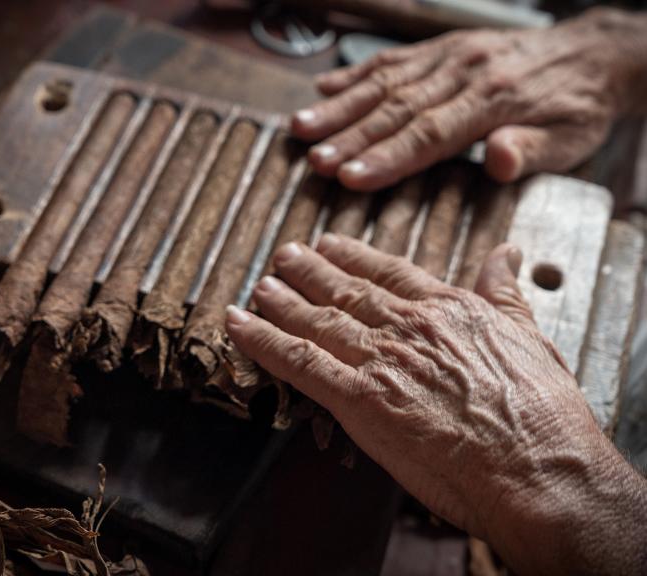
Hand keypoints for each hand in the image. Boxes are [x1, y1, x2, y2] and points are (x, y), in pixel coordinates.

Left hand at [225, 234, 646, 574]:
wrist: (539, 468)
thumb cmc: (541, 413)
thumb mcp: (529, 334)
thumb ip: (504, 292)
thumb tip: (507, 254)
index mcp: (446, 309)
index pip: (388, 272)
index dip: (352, 256)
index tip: (328, 244)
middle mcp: (407, 326)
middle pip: (345, 290)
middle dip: (309, 271)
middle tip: (283, 254)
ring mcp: (381, 360)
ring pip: (317, 320)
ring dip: (281, 301)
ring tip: (260, 286)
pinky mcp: (360, 400)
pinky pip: (299, 362)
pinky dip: (263, 341)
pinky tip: (239, 325)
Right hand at [292, 8, 646, 190]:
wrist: (591, 53)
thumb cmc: (577, 107)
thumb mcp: (571, 139)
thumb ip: (531, 150)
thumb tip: (498, 158)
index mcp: (494, 98)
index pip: (431, 133)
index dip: (388, 156)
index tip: (350, 177)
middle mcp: (464, 71)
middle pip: (397, 107)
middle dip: (351, 135)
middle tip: (313, 159)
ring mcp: (449, 55)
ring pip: (385, 80)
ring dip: (340, 105)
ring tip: (301, 126)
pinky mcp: (441, 47)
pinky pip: (392, 58)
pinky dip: (355, 74)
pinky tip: (324, 86)